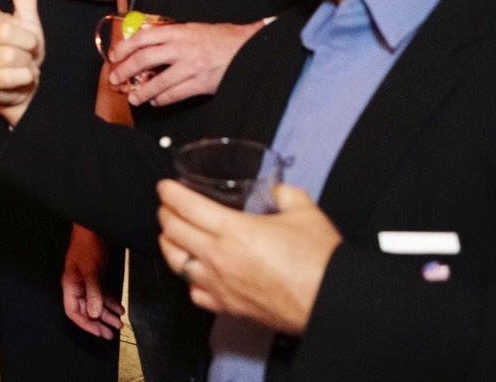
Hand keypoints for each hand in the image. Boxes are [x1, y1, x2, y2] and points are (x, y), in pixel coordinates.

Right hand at [0, 0, 43, 126]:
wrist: (22, 85)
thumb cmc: (23, 50)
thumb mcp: (28, 24)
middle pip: (6, 32)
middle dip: (28, 43)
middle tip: (29, 50)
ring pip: (11, 55)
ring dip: (27, 63)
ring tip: (24, 65)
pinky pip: (11, 76)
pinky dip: (24, 77)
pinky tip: (21, 78)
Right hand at [63, 224, 124, 338]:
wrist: (94, 226)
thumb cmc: (88, 246)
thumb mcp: (91, 270)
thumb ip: (93, 292)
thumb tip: (94, 313)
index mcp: (70, 285)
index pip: (73, 312)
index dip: (86, 324)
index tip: (100, 332)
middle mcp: (77, 286)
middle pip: (86, 310)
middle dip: (99, 322)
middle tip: (112, 333)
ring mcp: (86, 281)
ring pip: (95, 304)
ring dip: (107, 314)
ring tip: (119, 323)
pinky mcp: (96, 276)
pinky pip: (102, 294)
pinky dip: (110, 302)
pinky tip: (120, 308)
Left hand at [108, 21, 260, 106]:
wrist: (251, 48)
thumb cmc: (223, 38)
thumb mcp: (195, 29)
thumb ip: (173, 36)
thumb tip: (146, 45)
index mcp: (180, 31)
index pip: (143, 37)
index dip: (124, 47)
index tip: (113, 56)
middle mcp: (183, 48)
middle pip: (144, 59)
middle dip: (125, 70)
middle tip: (115, 79)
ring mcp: (192, 66)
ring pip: (157, 81)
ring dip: (141, 91)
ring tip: (133, 97)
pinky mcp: (201, 83)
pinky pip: (174, 94)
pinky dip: (161, 99)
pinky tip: (155, 101)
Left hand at [157, 181, 340, 335]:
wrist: (331, 302)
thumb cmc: (319, 259)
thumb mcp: (305, 212)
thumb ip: (284, 194)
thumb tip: (274, 189)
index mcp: (234, 230)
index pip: (187, 207)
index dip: (170, 194)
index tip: (164, 187)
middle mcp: (218, 258)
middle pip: (173, 233)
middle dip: (165, 215)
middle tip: (166, 207)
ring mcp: (219, 285)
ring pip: (176, 263)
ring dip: (168, 244)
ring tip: (170, 234)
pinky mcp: (227, 308)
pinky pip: (195, 293)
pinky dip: (189, 279)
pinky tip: (194, 272)